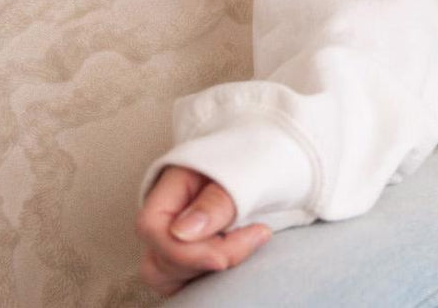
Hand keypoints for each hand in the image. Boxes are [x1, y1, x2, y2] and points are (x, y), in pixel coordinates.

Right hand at [136, 165, 271, 296]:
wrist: (286, 160)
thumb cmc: (264, 158)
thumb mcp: (247, 171)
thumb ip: (215, 202)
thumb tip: (181, 232)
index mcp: (174, 183)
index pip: (152, 226)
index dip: (182, 251)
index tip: (223, 258)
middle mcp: (170, 213)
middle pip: (158, 256)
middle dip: (201, 261)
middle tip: (254, 238)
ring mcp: (180, 235)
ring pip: (169, 274)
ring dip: (207, 271)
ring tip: (251, 243)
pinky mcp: (198, 254)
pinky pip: (190, 279)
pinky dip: (211, 277)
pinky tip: (243, 256)